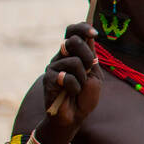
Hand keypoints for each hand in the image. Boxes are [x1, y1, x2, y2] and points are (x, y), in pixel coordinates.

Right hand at [41, 23, 100, 142]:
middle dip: (87, 55)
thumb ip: (91, 57)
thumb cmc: (86, 95)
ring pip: (74, 61)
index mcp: (74, 53)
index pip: (73, 32)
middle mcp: (62, 56)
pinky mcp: (48, 78)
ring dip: (83, 78)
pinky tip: (70, 93)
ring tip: (79, 87)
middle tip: (89, 68)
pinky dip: (75, 87)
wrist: (75, 115)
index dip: (82, 28)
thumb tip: (89, 36)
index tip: (95, 34)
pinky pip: (67, 77)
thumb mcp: (94, 74)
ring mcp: (53, 66)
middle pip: (73, 41)